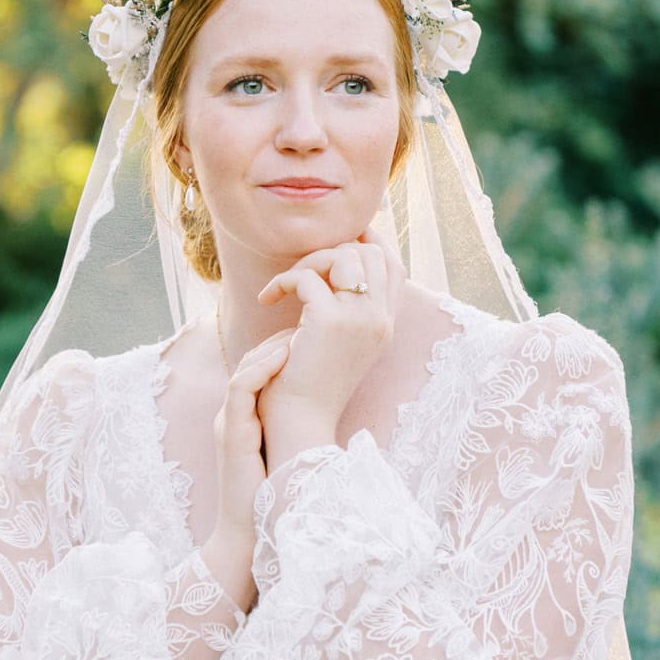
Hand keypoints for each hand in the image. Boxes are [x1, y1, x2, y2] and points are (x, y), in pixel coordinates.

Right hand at [198, 327, 294, 612]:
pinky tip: (286, 355)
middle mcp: (234, 414)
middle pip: (252, 362)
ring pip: (244, 368)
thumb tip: (331, 412)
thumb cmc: (273, 502)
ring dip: (273, 347)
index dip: (287, 349)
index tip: (316, 339)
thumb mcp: (289, 454)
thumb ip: (299, 430)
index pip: (262, 370)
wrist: (249, 534)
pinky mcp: (229, 431)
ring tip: (301, 333)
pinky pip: (239, 386)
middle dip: (281, 340)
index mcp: (247, 416)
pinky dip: (262, 367)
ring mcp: (228, 421)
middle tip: (310, 325)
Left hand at [254, 225, 403, 447]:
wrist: (299, 423)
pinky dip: (282, 282)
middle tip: (301, 273)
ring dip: (308, 262)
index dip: (369, 243)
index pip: (393, 266)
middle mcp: (380, 320)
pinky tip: (267, 300)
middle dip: (331, 252)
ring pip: (342, 256)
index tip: (340, 237)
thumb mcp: (335, 341)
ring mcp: (360, 319)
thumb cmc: (308, 384)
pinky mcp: (330, 321)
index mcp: (385, 326)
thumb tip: (333, 267)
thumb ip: (343, 307)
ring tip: (285, 287)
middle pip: (369, 253)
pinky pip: (306, 276)